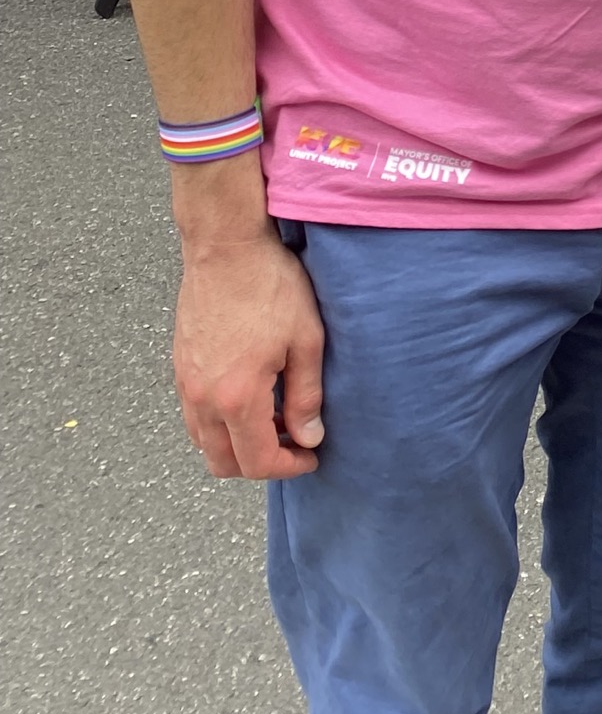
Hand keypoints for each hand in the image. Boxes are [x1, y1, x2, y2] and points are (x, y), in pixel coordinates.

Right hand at [173, 229, 325, 478]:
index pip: (257, 462)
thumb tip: (308, 438)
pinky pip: (193, 416)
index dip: (289, 467)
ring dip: (236, 445)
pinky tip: (248, 397)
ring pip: (203, 443)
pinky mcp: (179, 367)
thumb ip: (306, 396)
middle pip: (223, 463)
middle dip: (260, 463)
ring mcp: (185, 384)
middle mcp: (203, 400)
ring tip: (272, 420)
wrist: (225, 246)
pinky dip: (218, 424)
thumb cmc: (271, 286)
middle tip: (293, 442)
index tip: (311, 455)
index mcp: (237, 398)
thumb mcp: (306, 340)